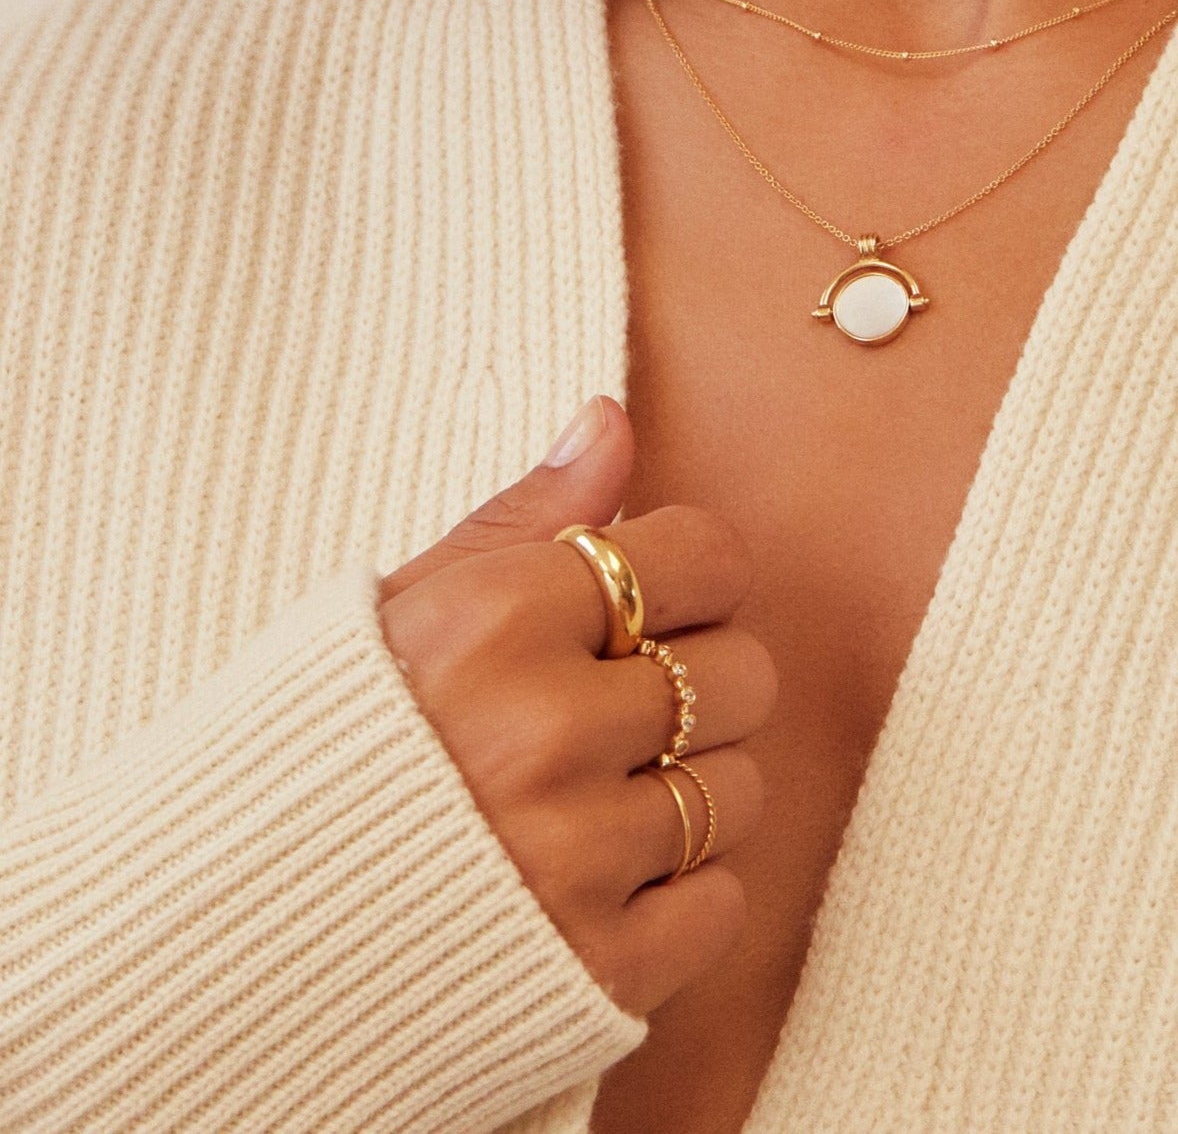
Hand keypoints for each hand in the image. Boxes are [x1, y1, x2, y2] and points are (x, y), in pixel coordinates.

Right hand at [377, 394, 775, 1017]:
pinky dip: (675, 896)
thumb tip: (610, 417)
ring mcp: (571, 860)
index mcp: (496, 623)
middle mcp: (542, 735)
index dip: (693, 578)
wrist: (223, 933)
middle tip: (614, 710)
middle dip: (695, 684)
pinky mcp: (593, 971)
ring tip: (588, 800)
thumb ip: (525, 517)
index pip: (706, 557)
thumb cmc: (325, 744)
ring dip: (683, 794)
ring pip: (739, 792)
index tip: (653, 603)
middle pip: (742, 675)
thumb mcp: (406, 607)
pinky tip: (590, 880)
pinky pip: (719, 903)